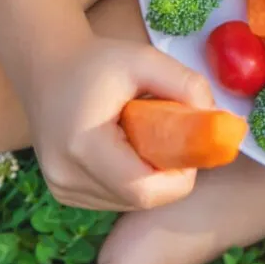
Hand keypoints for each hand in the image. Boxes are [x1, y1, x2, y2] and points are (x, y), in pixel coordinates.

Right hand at [26, 36, 214, 211]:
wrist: (45, 66)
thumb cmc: (96, 61)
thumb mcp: (146, 60)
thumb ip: (187, 85)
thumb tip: (219, 121)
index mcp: (83, 146)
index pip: (144, 190)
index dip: (179, 178)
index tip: (190, 147)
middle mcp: (66, 176)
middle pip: (141, 199)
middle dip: (169, 176)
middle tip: (173, 139)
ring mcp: (62, 189)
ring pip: (130, 203)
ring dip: (151, 180)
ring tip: (144, 137)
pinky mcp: (64, 193)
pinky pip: (115, 198)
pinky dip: (133, 181)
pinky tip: (127, 149)